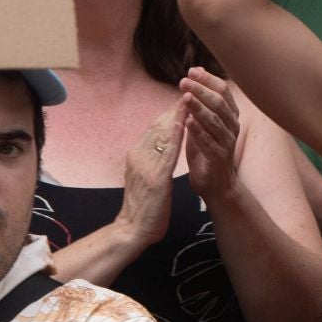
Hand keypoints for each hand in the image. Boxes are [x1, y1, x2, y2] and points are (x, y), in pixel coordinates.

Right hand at [112, 104, 184, 261]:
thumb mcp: (146, 177)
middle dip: (174, 109)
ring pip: (162, 134)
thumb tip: (163, 145)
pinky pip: (167, 152)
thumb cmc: (143, 207)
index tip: (183, 99)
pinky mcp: (154, 178)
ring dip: (176, 115)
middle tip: (190, 91)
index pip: (154, 129)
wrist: (132, 231)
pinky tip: (185, 123)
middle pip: (158, 126)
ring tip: (190, 98)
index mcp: (136, 155)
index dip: (169, 113)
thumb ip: (152, 160)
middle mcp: (138, 156)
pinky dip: (176, 135)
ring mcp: (145, 166)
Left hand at [181, 67, 241, 204]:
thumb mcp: (204, 123)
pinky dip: (198, 131)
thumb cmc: (207, 151)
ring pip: (214, 121)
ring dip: (199, 108)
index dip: (208, 79)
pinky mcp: (219, 158)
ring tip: (185, 97)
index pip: (223, 91)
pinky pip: (209, 142)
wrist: (216, 184)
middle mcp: (232, 126)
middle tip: (184, 81)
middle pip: (219, 103)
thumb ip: (201, 101)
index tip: (191, 71)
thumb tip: (195, 75)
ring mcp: (227, 142)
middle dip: (201, 90)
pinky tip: (187, 122)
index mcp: (230, 116)